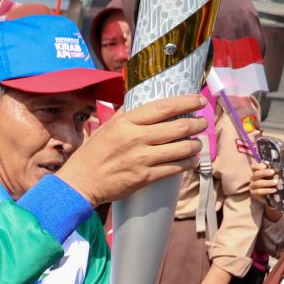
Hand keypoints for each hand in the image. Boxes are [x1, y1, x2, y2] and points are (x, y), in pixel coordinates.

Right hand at [56, 94, 204, 206]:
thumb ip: (124, 115)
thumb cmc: (92, 154)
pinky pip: (175, 168)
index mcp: (126, 123)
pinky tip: (191, 160)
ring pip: (182, 148)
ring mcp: (142, 158)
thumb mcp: (106, 128)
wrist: (81, 183)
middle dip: (197, 123)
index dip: (186, 102)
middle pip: (178, 127)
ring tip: (198, 143)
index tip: (198, 100)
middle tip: (202, 123)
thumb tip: (140, 102)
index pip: (163, 107)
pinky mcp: (145, 177)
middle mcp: (136, 138)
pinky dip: (188, 163)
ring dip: (196, 145)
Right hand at [248, 160, 280, 202]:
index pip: (254, 167)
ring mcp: (253, 186)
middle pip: (256, 174)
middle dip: (264, 172)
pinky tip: (274, 190)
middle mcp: (254, 178)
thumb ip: (277, 173)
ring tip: (276, 182)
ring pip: (257, 183)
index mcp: (258, 172)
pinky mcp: (254, 194)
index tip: (266, 166)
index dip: (258, 166)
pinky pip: (259, 191)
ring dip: (267, 182)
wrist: (275, 197)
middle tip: (273, 172)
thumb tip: (282, 170)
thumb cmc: (276, 184)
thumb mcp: (277, 178)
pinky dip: (267, 190)